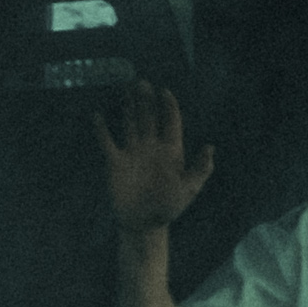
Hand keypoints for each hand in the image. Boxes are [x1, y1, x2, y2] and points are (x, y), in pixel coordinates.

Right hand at [96, 74, 215, 243]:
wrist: (144, 223)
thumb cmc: (169, 207)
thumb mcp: (189, 189)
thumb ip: (200, 169)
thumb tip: (210, 147)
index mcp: (171, 150)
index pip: (171, 121)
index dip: (168, 105)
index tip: (165, 91)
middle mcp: (151, 146)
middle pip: (149, 117)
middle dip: (146, 100)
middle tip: (142, 82)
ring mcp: (133, 152)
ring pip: (131, 123)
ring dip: (129, 107)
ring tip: (126, 88)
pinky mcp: (116, 162)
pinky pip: (108, 142)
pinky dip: (102, 130)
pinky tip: (98, 116)